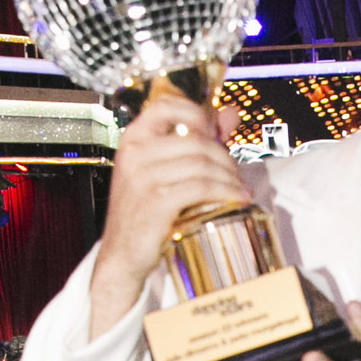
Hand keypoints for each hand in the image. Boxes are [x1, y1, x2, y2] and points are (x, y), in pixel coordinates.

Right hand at [89, 89, 251, 340]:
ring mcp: (142, 177)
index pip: (167, 105)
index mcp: (133, 139)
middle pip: (196, 140)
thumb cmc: (144, 212)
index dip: (198, 114)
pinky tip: (236, 198)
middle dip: (224, 156)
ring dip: (229, 176)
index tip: (215, 131)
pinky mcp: (156, 201)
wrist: (122, 255)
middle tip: (235, 173)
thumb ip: (196, 140)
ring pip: (202, 164)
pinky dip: (225, 192)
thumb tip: (230, 114)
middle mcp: (134, 153)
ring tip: (238, 188)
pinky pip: (201, 187)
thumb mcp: (162, 170)